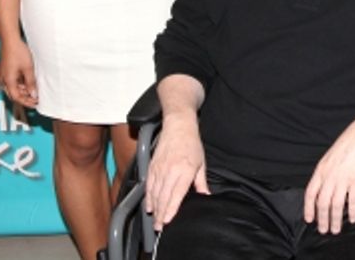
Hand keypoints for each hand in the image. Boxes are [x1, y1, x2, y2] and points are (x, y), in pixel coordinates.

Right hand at [0, 39, 37, 108]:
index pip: (16, 97)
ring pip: (14, 88)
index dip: (26, 102)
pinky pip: (13, 81)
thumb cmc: (19, 52)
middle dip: (26, 98)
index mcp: (8, 81)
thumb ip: (31, 82)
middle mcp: (4, 80)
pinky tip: (30, 82)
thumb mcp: (28, 68)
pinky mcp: (6, 70)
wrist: (10, 40)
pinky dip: (21, 84)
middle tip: (37, 99)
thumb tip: (33, 94)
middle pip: (14, 94)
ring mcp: (4, 75)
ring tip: (36, 90)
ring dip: (24, 90)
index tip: (36, 104)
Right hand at [145, 113, 208, 227]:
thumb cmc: (192, 144)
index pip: (176, 194)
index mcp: (185, 170)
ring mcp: (159, 169)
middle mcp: (170, 171)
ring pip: (154, 193)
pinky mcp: (152, 166)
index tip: (167, 221)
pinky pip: (149, 186)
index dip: (170, 209)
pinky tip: (149, 206)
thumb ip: (201, 182)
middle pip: (163, 197)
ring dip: (154, 208)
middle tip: (159, 227)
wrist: (178, 127)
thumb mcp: (201, 163)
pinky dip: (148, 197)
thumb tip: (205, 195)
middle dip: (161, 214)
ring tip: (155, 220)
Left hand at [303, 111, 354, 233]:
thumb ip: (324, 174)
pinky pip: (352, 200)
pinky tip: (352, 218)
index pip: (310, 194)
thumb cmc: (346, 146)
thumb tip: (321, 191)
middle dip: (322, 219)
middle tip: (324, 230)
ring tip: (336, 229)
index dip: (309, 208)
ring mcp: (343, 179)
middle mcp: (330, 176)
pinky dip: (352, 211)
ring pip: (336, 205)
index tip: (309, 220)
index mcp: (321, 171)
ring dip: (336, 219)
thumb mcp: (328, 158)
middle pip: (323, 203)